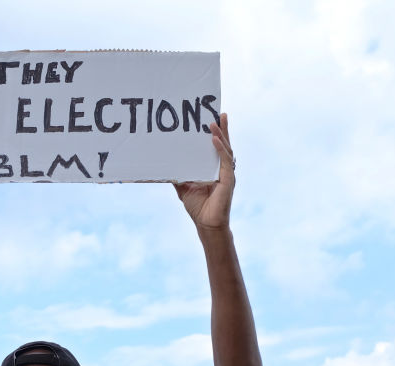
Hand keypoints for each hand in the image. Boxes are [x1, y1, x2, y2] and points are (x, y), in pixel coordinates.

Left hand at [174, 114, 234, 231]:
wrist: (206, 224)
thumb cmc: (198, 207)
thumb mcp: (183, 188)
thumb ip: (177, 175)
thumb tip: (165, 166)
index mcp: (214, 169)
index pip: (216, 148)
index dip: (216, 134)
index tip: (212, 118)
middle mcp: (222, 169)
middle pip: (224, 144)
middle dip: (223, 128)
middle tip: (220, 112)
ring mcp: (227, 173)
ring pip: (226, 149)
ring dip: (221, 135)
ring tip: (214, 122)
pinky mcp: (228, 180)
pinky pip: (225, 161)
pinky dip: (220, 149)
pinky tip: (214, 139)